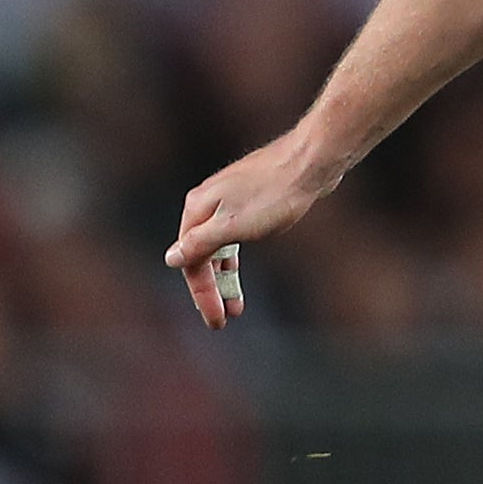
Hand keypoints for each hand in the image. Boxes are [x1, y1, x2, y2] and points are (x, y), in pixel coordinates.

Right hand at [164, 131, 341, 328]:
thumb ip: (201, 244)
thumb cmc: (274, 193)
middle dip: (212, 290)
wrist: (311, 162)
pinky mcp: (248, 201)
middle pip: (202, 256)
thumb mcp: (234, 225)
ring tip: (236, 306)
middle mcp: (207, 204)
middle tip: (224, 319)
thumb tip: (171, 258)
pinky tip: (238, 270)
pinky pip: (233, 238)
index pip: (191, 262)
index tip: (217, 321)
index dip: (202, 294)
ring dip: (225, 278)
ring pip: (219, 248)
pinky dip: (234, 259)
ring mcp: (228, 202)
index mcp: (197, 209)